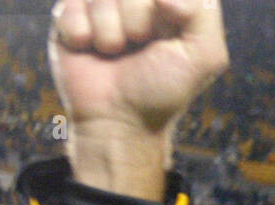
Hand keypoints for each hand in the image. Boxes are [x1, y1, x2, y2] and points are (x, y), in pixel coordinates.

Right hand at [49, 0, 229, 198]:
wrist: (119, 122)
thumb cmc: (161, 91)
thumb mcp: (204, 56)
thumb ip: (204, 12)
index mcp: (168, 3)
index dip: (163, 4)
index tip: (169, 22)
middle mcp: (134, 1)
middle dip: (137, 20)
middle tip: (139, 47)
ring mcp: (101, 6)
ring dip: (110, 32)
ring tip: (114, 54)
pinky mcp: (69, 16)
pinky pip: (72, 4)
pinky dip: (82, 33)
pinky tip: (90, 51)